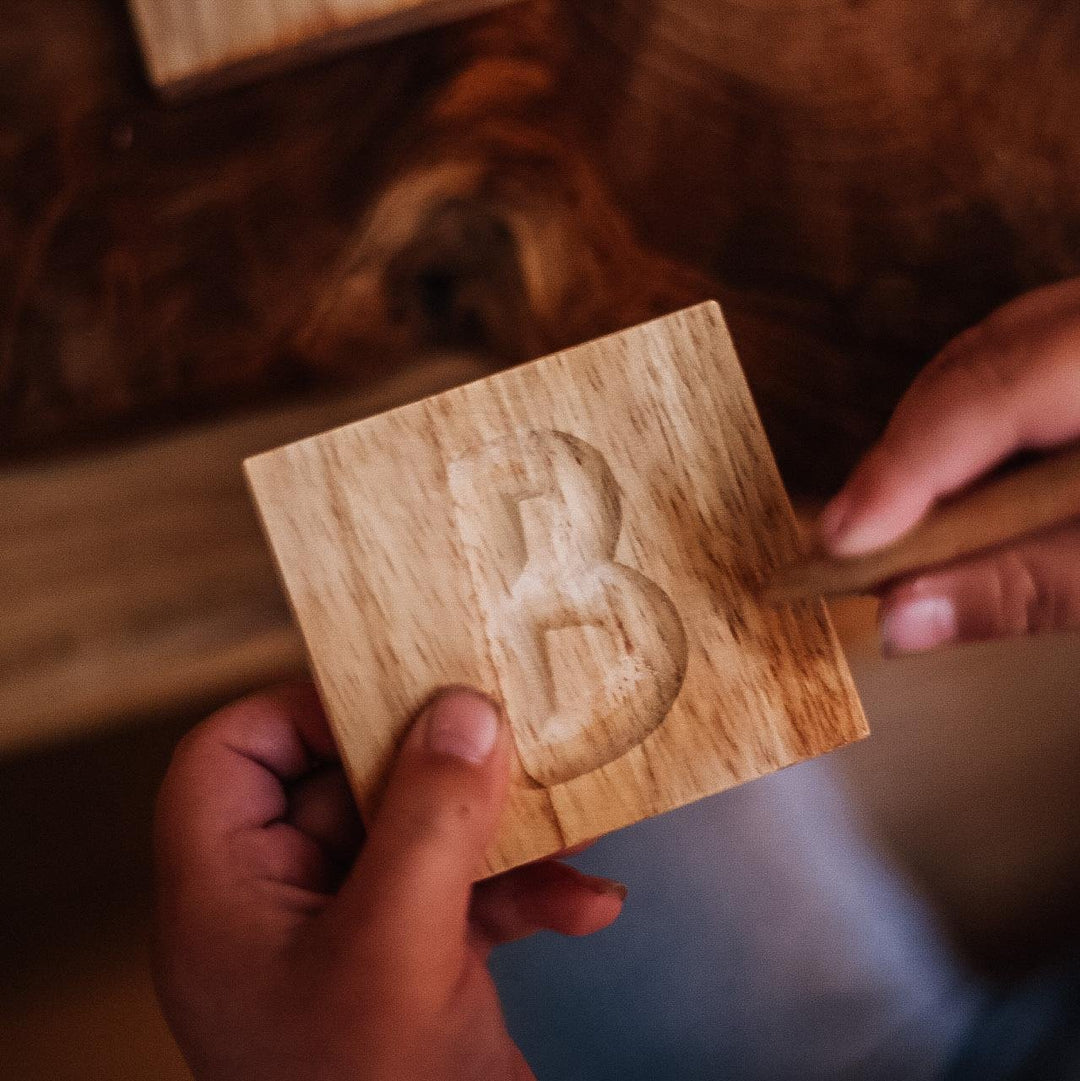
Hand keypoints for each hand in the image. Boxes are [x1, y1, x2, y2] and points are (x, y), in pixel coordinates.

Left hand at [153, 683, 624, 1080]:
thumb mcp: (396, 948)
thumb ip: (427, 820)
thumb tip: (462, 712)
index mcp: (228, 896)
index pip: (233, 756)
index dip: (306, 710)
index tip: (394, 694)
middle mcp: (283, 907)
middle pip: (348, 783)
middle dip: (438, 765)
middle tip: (504, 731)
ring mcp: (353, 934)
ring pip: (419, 834)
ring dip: (500, 827)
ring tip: (569, 817)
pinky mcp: (415, 963)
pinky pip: (466, 894)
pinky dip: (526, 890)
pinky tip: (585, 903)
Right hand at [819, 277, 1079, 653]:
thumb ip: (1032, 587)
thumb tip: (904, 617)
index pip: (989, 391)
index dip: (904, 470)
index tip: (841, 544)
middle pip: (976, 364)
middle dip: (906, 458)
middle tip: (857, 547)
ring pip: (991, 357)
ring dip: (935, 443)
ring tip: (905, 525)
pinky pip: (1021, 362)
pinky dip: (978, 428)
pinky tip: (966, 488)